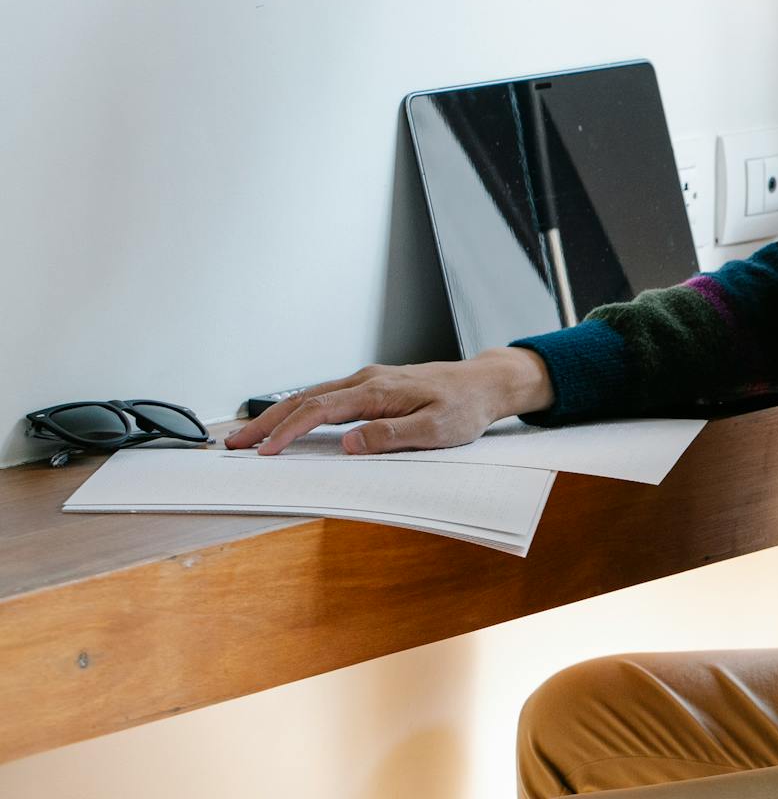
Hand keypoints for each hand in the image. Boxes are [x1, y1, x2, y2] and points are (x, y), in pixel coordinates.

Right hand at [222, 346, 554, 455]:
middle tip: (235, 444)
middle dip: (266, 422)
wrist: (486, 383)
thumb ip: (392, 436)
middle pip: (305, 399)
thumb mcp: (436, 429)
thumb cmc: (465, 407)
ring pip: (312, 396)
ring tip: (251, 436)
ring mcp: (369, 382)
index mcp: (378, 390)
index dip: (288, 431)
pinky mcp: (374, 387)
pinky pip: (328, 398)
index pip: (320, 410)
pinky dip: (301, 410)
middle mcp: (367, 381)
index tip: (265, 451)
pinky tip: (290, 423)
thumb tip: (350, 444)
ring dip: (279, 415)